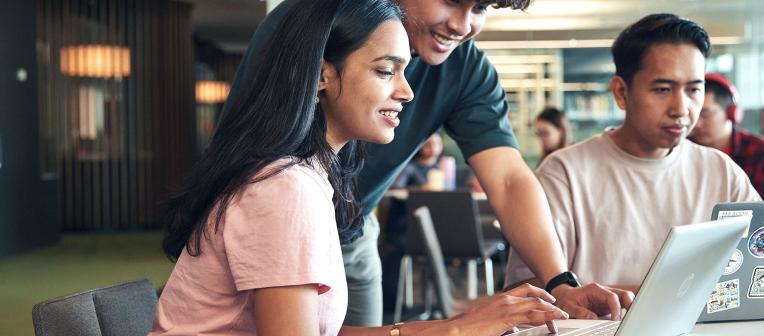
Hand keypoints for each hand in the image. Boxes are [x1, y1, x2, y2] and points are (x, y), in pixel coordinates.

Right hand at [447, 284, 568, 335]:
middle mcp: (505, 299)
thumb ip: (503, 324)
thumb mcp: (488, 322)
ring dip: (551, 310)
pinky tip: (555, 320)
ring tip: (561, 316)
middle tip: (557, 310)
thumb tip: (512, 328)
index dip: (538, 293)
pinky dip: (547, 316)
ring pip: (536, 304)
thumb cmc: (468, 328)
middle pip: (533, 296)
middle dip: (548, 302)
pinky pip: (534, 315)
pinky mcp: (508, 317)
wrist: (457, 330)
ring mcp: (507, 307)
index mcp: (499, 299)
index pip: (524, 291)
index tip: (548, 299)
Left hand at [551, 283, 634, 319]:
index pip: (611, 296)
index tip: (616, 319)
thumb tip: (593, 319)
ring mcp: (608, 297)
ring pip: (625, 298)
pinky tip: (626, 319)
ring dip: (630, 307)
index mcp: (595, 289)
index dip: (616, 308)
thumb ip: (580, 312)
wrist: (566, 296)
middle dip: (630, 304)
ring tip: (631, 318)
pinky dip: (626, 311)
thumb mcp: (569, 306)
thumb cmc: (568, 299)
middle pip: (623, 294)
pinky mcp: (609, 304)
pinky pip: (622, 305)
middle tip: (631, 317)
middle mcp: (604, 291)